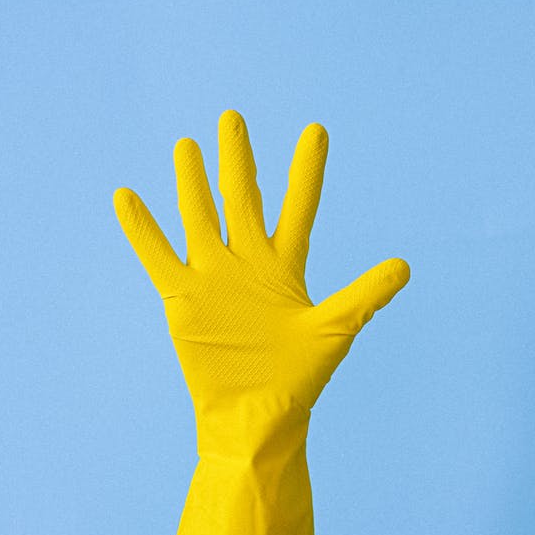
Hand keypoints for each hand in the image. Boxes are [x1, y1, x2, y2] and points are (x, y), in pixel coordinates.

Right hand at [113, 110, 408, 534]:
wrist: (255, 417)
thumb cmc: (298, 381)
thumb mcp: (336, 330)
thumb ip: (366, 295)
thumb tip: (406, 266)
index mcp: (286, 266)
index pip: (299, 206)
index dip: (306, 170)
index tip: (315, 130)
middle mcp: (248, 263)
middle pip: (243, 199)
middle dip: (239, 159)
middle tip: (233, 117)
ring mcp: (214, 277)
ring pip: (199, 217)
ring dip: (192, 182)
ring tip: (188, 144)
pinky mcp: (183, 298)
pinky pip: (158, 255)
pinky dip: (142, 228)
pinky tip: (128, 195)